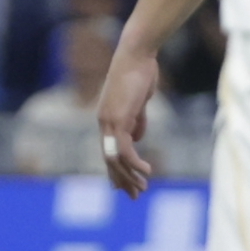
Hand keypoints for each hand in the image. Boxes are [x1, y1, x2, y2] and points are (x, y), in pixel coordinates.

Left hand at [97, 36, 164, 197]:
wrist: (136, 54)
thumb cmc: (140, 72)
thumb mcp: (138, 101)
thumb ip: (137, 120)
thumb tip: (138, 137)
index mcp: (107, 118)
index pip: (108, 151)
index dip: (116, 170)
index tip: (125, 186)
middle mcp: (103, 122)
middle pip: (109, 159)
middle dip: (122, 179)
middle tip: (134, 196)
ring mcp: (109, 121)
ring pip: (115, 158)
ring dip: (128, 176)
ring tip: (142, 189)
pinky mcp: (118, 119)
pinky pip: (124, 148)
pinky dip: (134, 163)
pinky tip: (146, 171)